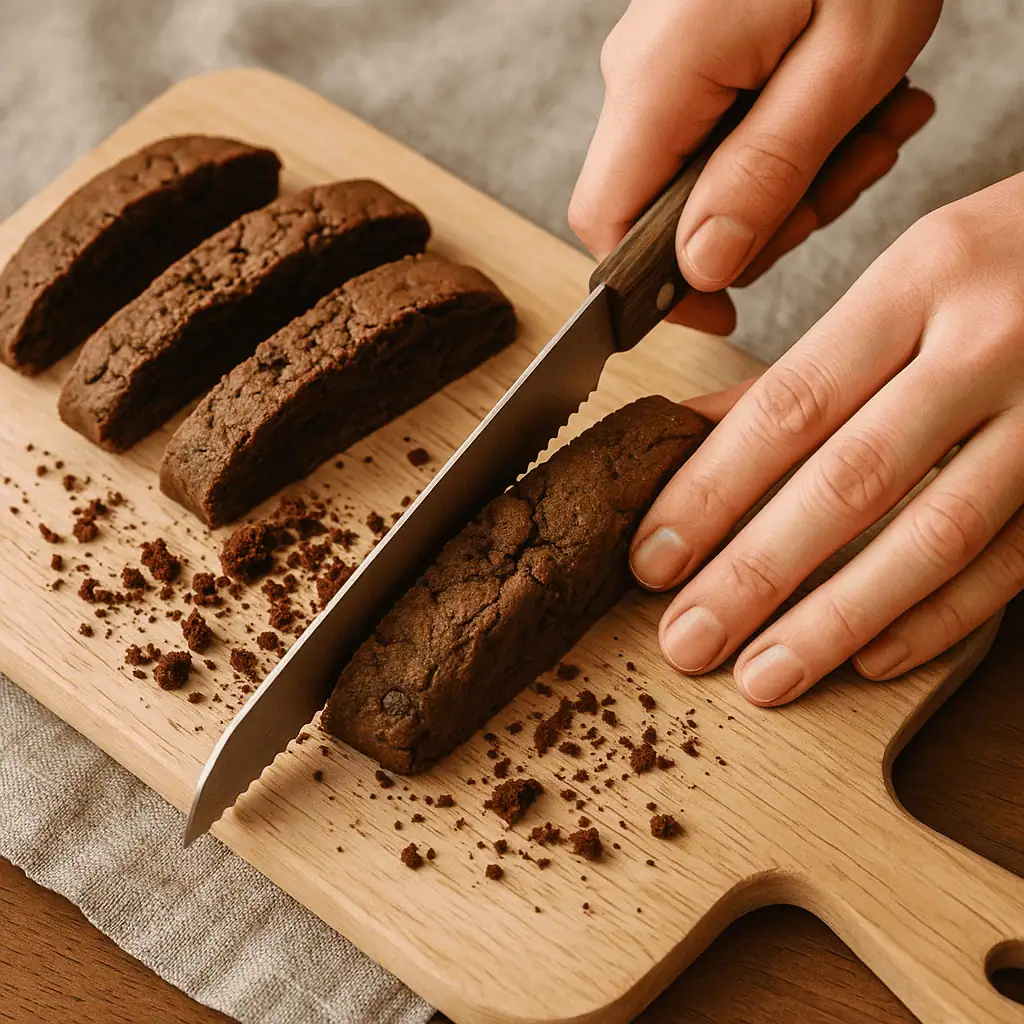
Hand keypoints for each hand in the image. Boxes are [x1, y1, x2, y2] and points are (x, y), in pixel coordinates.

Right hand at [570, 0, 939, 334]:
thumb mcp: (842, 65)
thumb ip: (764, 176)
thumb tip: (703, 267)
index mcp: (658, 79)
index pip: (607, 225)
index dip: (657, 288)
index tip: (724, 311)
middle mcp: (639, 73)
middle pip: (666, 208)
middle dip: (764, 219)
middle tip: (850, 178)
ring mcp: (662, 59)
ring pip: (705, 173)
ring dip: (794, 173)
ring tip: (873, 124)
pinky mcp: (692, 49)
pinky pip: (723, 127)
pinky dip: (789, 132)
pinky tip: (849, 101)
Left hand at [630, 174, 1023, 704]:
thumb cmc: (1017, 258)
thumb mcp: (912, 275)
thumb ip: (809, 366)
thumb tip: (696, 436)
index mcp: (922, 278)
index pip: (790, 404)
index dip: (712, 490)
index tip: (653, 558)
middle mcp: (990, 343)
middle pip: (850, 479)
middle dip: (756, 572)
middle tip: (688, 640)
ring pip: (935, 535)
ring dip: (838, 619)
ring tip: (765, 675)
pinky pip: (1014, 560)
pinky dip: (940, 617)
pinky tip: (870, 658)